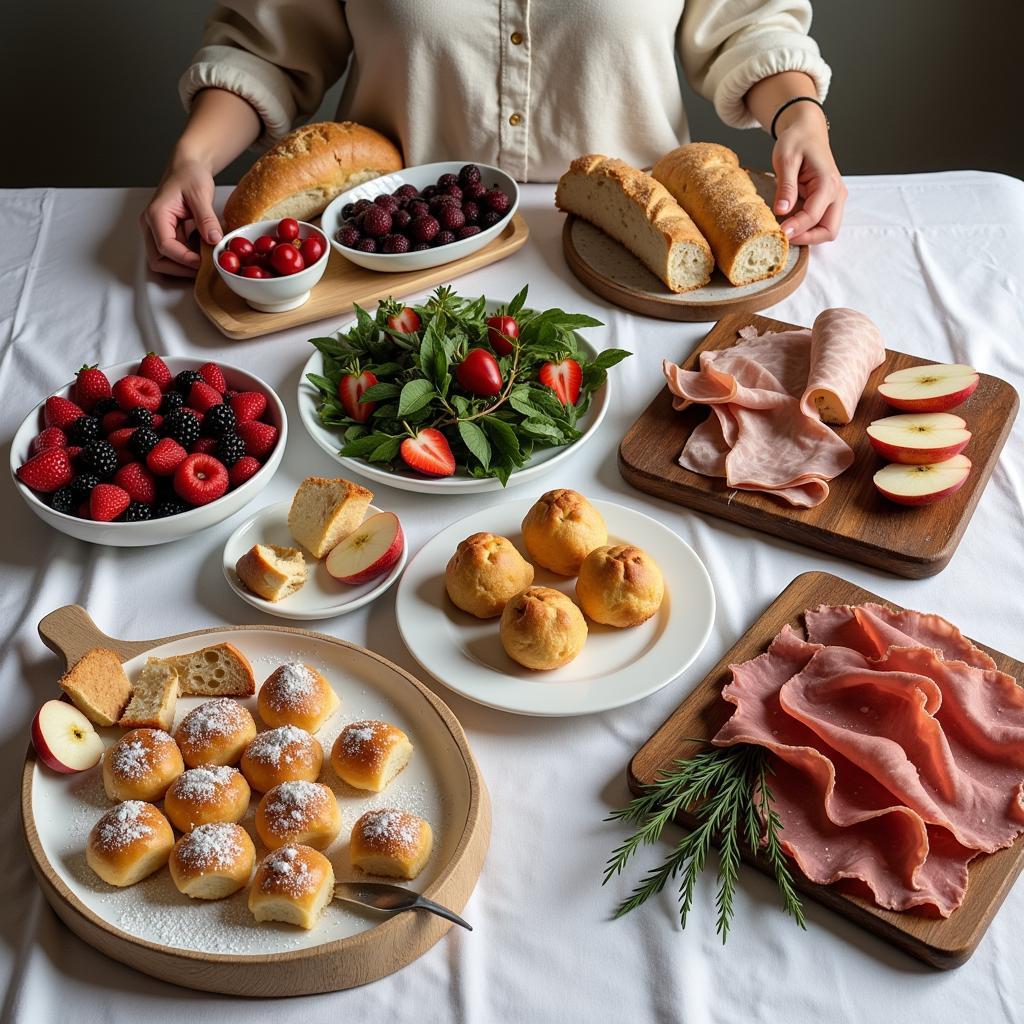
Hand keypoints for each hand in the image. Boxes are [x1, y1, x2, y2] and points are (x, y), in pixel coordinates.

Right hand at [141, 157, 221, 277]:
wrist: (187, 167)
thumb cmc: (189, 175)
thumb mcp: (200, 193)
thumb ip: (206, 218)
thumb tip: (214, 239)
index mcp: (156, 214)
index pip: (165, 246)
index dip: (185, 258)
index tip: (205, 261)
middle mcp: (151, 225)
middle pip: (158, 260)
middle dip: (181, 269)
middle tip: (205, 268)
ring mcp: (158, 231)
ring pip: (164, 261)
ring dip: (184, 266)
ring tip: (206, 260)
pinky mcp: (167, 235)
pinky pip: (174, 255)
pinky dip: (188, 259)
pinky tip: (203, 253)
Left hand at [771, 104, 846, 244]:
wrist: (807, 131)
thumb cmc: (797, 140)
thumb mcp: (786, 159)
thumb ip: (786, 186)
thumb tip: (782, 211)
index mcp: (827, 182)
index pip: (814, 215)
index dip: (796, 228)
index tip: (778, 232)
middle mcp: (836, 193)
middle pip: (829, 231)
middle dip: (807, 238)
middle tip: (784, 236)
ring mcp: (835, 198)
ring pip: (827, 230)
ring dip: (808, 235)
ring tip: (786, 229)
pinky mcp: (828, 201)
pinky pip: (821, 222)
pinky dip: (807, 228)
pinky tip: (791, 223)